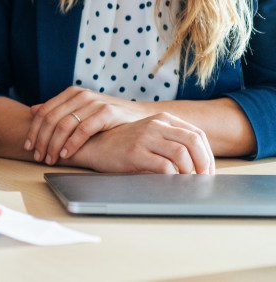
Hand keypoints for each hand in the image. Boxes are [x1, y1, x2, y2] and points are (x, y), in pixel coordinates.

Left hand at [27, 86, 150, 163]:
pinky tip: (66, 154)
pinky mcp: (107, 112)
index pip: (44, 111)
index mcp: (71, 93)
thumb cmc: (107, 117)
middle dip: (41, 140)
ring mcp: (94, 102)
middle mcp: (81, 95)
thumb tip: (32, 110)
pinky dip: (72, 143)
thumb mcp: (81, 110)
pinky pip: (83, 129)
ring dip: (54, 144)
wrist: (141, 117)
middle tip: (38, 156)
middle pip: (51, 118)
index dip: (34, 130)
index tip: (28, 147)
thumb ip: (59, 110)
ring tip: (50, 158)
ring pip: (64, 125)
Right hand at [70, 113, 214, 173]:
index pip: (197, 134)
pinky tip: (171, 183)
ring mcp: (145, 137)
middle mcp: (155, 124)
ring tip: (187, 182)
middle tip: (204, 179)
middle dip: (204, 163)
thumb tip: (199, 165)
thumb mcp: (150, 137)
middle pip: (193, 141)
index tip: (208, 171)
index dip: (207, 155)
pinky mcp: (135, 152)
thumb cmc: (124, 146)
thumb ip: (170, 142)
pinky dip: (173, 177)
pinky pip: (163, 166)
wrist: (94, 146)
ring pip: (181, 153)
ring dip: (190, 171)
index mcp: (162, 119)